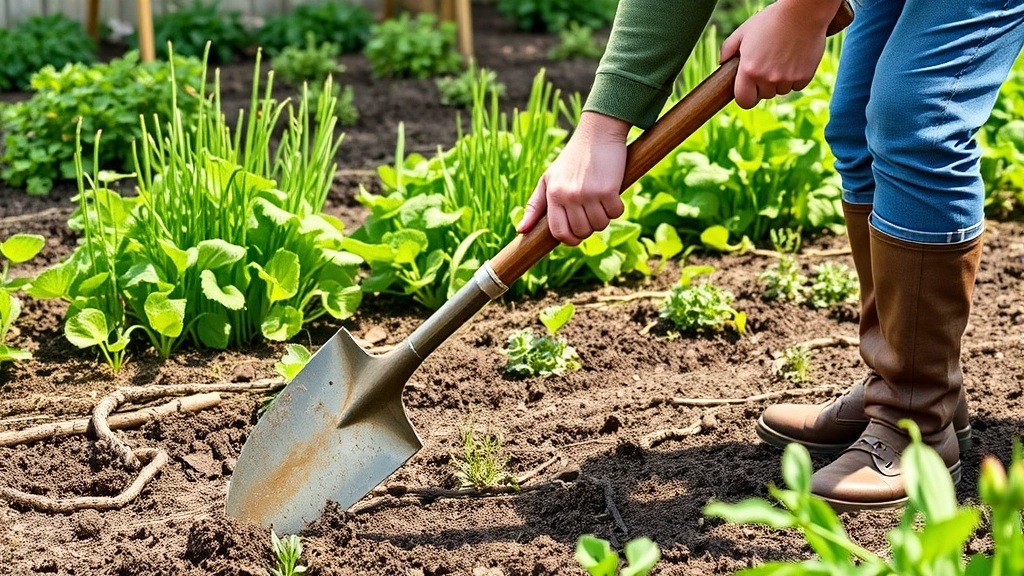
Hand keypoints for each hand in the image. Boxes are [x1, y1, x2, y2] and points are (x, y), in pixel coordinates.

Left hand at [516, 112, 628, 245]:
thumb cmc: (572, 158)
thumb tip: (521, 231)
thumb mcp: (549, 179)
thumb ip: (535, 205)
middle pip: (582, 231)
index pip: (559, 232)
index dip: (570, 240)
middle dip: (589, 227)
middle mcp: (569, 196)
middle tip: (592, 212)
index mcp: (553, 194)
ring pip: (600, 225)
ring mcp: (588, 194)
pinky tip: (612, 194)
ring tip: (601, 201)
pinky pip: (615, 213)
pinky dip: (616, 208)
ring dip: (604, 218)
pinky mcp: (608, 190)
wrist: (597, 133)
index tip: (577, 236)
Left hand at [720, 0, 839, 108]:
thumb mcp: (744, 31)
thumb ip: (728, 48)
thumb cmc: (771, 20)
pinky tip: (794, 58)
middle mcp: (767, 78)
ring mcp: (787, 79)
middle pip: (764, 95)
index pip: (744, 101)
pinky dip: (796, 76)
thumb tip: (722, 62)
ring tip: (782, 58)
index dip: (746, 96)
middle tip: (768, 64)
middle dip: (764, 85)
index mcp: (749, 71)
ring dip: (780, 81)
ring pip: (781, 91)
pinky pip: (797, 85)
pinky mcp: (804, 76)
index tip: (749, 89)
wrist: (802, 12)